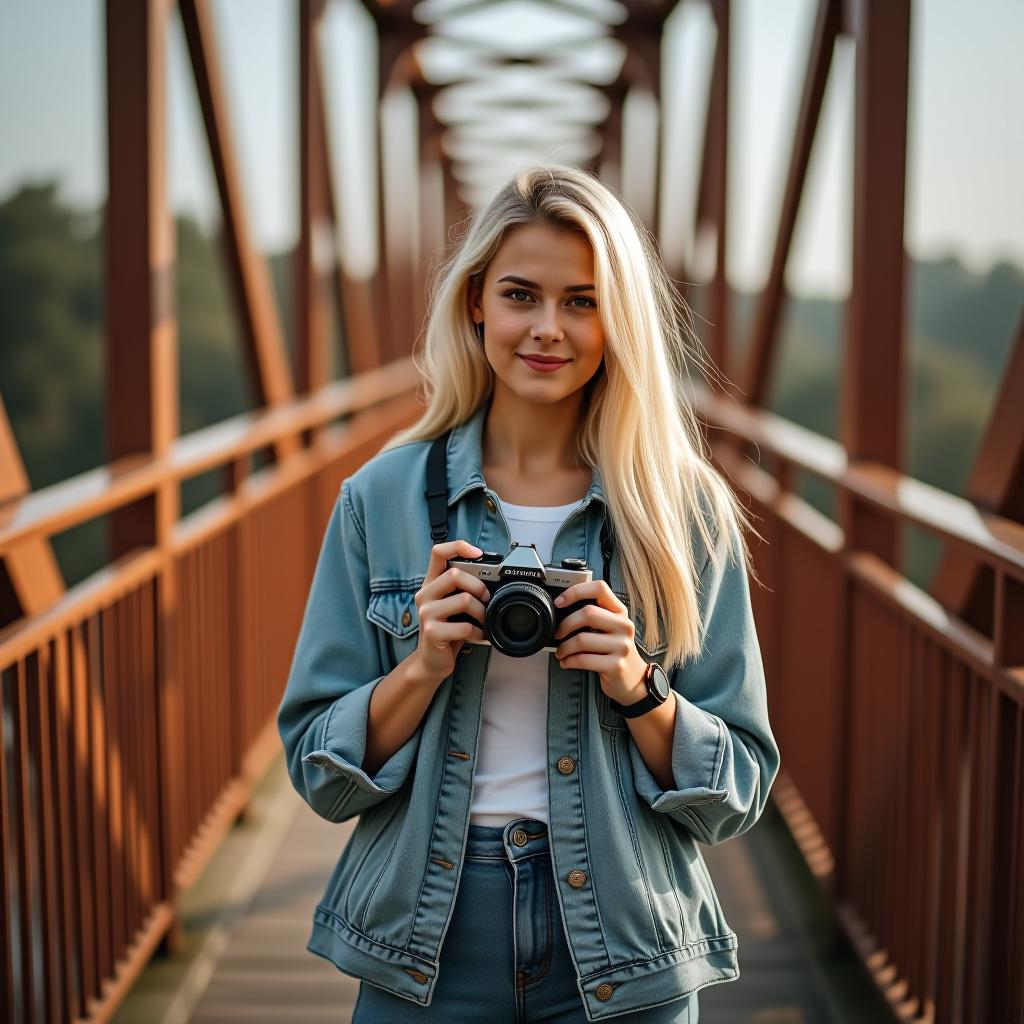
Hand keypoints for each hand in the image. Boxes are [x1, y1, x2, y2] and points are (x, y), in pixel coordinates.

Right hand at [410, 540, 489, 685]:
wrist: (431, 661)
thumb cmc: (447, 630)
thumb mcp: (452, 605)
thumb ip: (463, 589)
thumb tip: (492, 577)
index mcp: (431, 583)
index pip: (438, 552)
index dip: (458, 547)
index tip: (478, 553)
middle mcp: (425, 594)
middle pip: (454, 575)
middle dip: (479, 587)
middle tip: (487, 599)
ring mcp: (426, 613)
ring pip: (463, 600)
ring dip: (481, 612)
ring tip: (483, 620)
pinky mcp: (432, 632)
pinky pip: (465, 626)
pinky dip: (479, 632)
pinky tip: (478, 636)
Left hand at [552, 580, 648, 703]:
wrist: (634, 678)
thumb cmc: (615, 650)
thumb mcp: (611, 628)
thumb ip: (594, 615)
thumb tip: (561, 609)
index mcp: (620, 612)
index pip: (600, 589)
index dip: (576, 591)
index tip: (560, 602)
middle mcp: (624, 626)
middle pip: (588, 613)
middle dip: (565, 624)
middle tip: (558, 634)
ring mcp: (622, 646)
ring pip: (582, 639)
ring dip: (564, 647)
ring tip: (561, 652)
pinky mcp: (615, 665)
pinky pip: (583, 659)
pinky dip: (569, 661)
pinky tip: (566, 662)